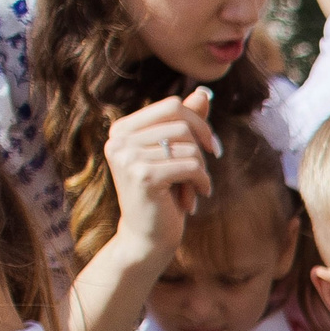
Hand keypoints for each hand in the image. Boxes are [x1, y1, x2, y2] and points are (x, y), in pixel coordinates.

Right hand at [101, 89, 218, 258]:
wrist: (147, 238)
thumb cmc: (162, 195)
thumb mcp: (173, 155)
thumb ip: (184, 123)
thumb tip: (203, 92)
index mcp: (122, 130)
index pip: (171, 105)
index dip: (198, 122)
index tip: (210, 146)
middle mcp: (119, 140)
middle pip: (181, 122)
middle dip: (201, 147)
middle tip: (204, 171)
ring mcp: (128, 157)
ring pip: (188, 146)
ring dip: (200, 169)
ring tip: (194, 188)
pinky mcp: (143, 176)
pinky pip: (190, 165)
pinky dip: (201, 181)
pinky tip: (196, 197)